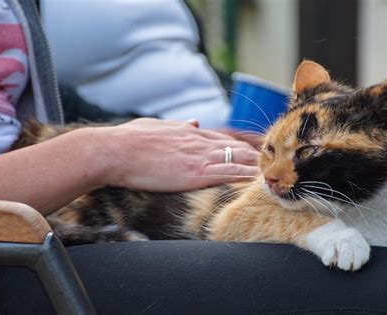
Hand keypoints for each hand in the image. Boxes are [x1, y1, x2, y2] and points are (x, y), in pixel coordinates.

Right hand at [94, 118, 259, 191]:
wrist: (115, 151)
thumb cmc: (129, 139)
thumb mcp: (156, 126)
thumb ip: (178, 125)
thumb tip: (194, 121)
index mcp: (189, 132)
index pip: (223, 138)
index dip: (240, 147)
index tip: (253, 152)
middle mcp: (198, 142)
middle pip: (235, 148)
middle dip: (254, 156)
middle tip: (270, 164)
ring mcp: (198, 157)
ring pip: (236, 159)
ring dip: (255, 167)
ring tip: (271, 174)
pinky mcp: (194, 174)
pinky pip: (227, 175)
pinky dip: (243, 178)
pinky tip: (256, 182)